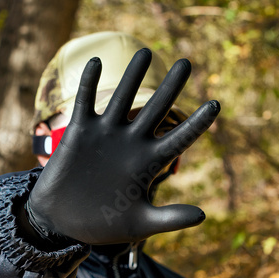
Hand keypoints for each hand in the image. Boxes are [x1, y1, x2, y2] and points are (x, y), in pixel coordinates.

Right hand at [25, 49, 219, 244]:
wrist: (62, 222)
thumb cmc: (103, 225)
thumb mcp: (139, 225)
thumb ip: (170, 219)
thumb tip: (202, 215)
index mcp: (148, 163)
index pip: (179, 139)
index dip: (198, 123)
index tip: (216, 104)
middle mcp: (131, 143)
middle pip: (157, 109)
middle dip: (171, 87)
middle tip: (186, 63)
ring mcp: (106, 135)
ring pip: (123, 98)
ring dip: (134, 76)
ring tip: (146, 52)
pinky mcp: (80, 132)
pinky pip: (86, 101)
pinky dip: (89, 82)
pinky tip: (97, 62)